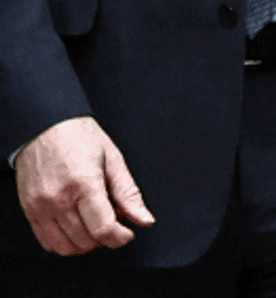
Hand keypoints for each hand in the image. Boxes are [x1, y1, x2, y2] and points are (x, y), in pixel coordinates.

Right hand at [15, 115, 153, 255]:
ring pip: (66, 248)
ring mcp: (41, 208)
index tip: (128, 233)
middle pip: (86, 242)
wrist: (43, 127)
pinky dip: (65, 243)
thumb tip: (145, 220)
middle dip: (105, 238)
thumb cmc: (79, 137)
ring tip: (95, 224)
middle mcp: (58, 200)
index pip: (103, 229)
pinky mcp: (30, 212)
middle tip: (113, 221)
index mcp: (84, 184)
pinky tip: (77, 227)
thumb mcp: (113, 159)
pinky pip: (48, 243)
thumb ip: (128, 193)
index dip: (121, 238)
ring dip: (86, 244)